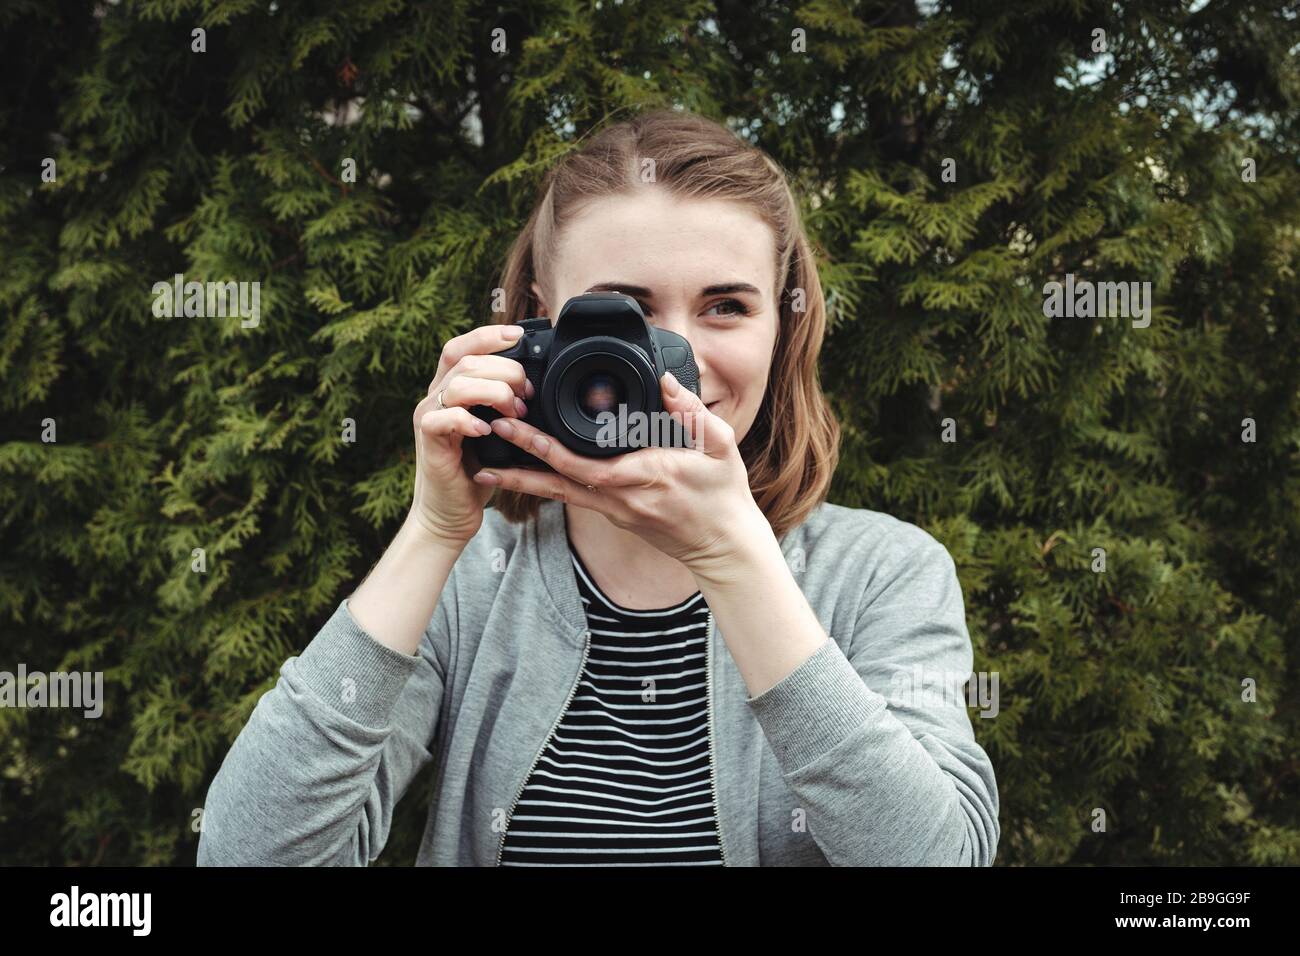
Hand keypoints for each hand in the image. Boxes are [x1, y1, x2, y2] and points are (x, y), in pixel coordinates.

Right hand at [410, 322, 532, 544]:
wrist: (450, 512)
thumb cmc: (477, 471)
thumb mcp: (496, 431)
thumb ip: (505, 406)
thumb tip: (536, 386)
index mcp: (450, 389)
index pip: (462, 346)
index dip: (488, 335)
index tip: (518, 334)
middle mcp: (435, 397)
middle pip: (467, 361)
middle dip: (504, 370)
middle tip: (526, 395)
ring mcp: (428, 417)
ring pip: (458, 384)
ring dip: (493, 393)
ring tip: (513, 413)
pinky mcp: (428, 442)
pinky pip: (442, 419)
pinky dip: (467, 420)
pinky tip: (487, 431)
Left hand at [472, 370, 767, 573]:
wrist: (722, 546)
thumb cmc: (722, 497)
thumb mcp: (720, 447)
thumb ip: (691, 412)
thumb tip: (666, 380)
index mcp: (643, 475)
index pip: (583, 462)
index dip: (546, 445)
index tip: (520, 424)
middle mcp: (620, 496)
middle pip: (558, 478)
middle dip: (521, 456)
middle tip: (492, 431)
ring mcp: (614, 510)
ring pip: (559, 493)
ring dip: (523, 478)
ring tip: (487, 465)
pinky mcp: (614, 515)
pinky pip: (572, 498)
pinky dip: (546, 485)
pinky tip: (524, 475)